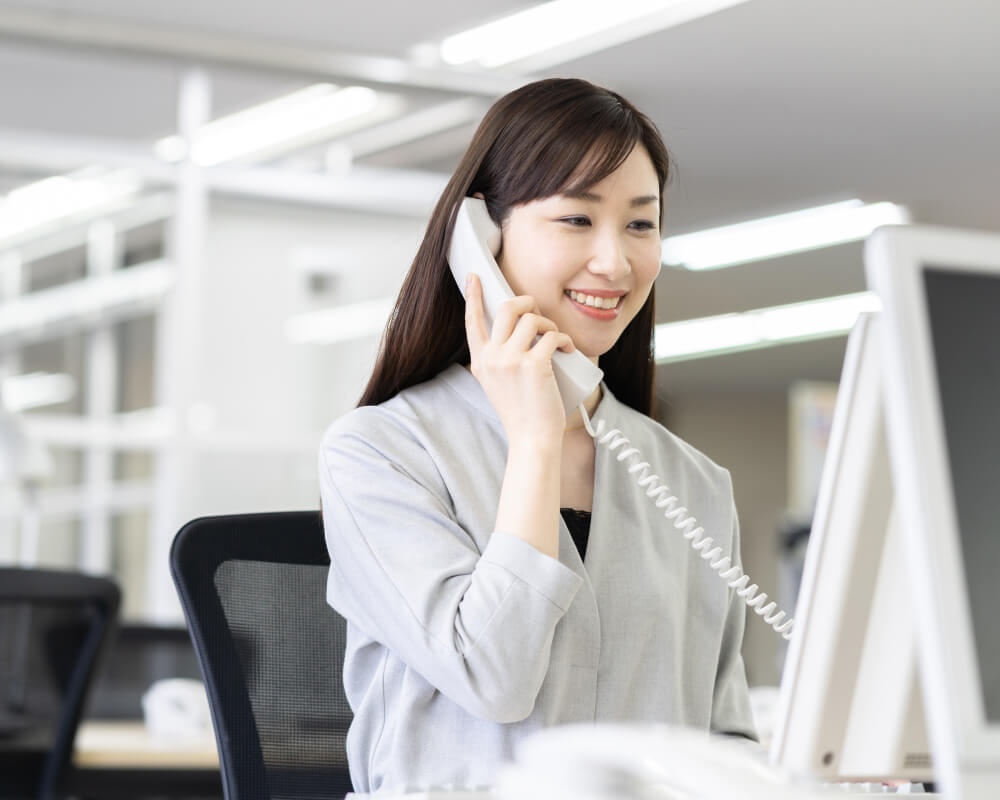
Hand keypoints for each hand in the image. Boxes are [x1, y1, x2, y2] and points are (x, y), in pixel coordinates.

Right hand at [464, 273, 574, 446]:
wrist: (531, 439)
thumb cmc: (522, 413)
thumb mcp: (498, 383)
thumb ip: (499, 358)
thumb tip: (521, 327)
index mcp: (480, 361)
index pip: (472, 321)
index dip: (473, 296)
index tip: (474, 276)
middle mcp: (491, 357)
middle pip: (506, 308)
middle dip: (527, 302)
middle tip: (538, 311)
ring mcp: (510, 360)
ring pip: (532, 319)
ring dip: (549, 325)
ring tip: (555, 341)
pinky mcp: (533, 365)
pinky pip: (552, 336)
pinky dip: (564, 340)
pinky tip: (566, 350)